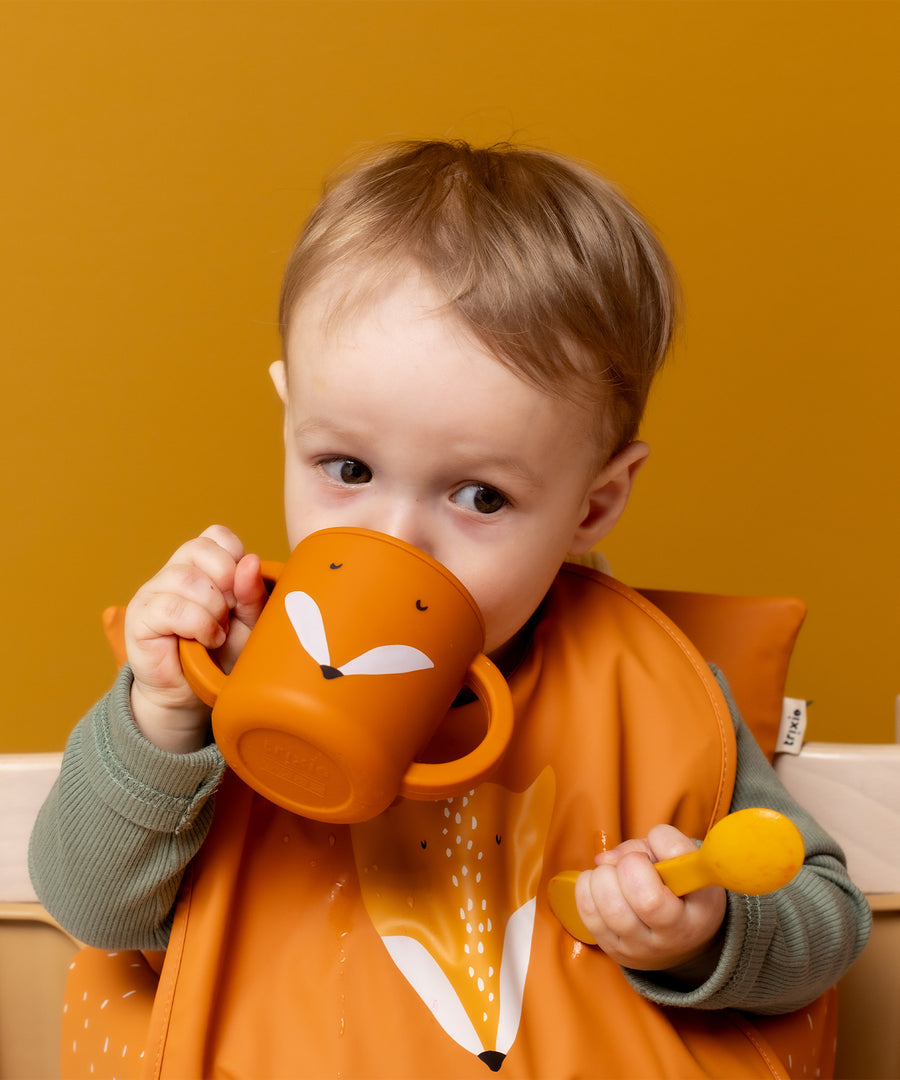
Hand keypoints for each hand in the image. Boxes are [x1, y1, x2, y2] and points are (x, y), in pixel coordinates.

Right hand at [124, 525, 267, 753]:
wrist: (194, 695)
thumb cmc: (222, 655)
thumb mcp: (249, 623)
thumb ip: (252, 594)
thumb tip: (251, 561)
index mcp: (200, 566)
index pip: (216, 535)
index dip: (235, 558)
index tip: (242, 591)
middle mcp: (173, 573)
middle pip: (199, 549)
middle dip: (225, 582)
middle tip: (230, 613)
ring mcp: (152, 592)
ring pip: (185, 578)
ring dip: (212, 608)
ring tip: (218, 632)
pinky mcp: (139, 618)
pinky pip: (170, 608)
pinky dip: (197, 624)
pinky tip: (206, 639)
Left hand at [574, 824, 726, 973]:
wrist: (684, 936)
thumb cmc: (685, 889)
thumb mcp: (688, 862)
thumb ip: (658, 844)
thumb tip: (607, 859)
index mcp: (697, 916)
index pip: (659, 893)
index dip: (647, 860)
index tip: (651, 856)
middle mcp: (670, 939)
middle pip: (635, 903)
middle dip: (623, 868)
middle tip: (631, 863)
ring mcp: (639, 949)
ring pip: (608, 909)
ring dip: (602, 877)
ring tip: (614, 873)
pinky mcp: (614, 949)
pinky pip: (588, 915)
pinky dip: (586, 888)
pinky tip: (601, 883)